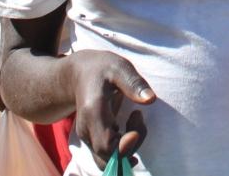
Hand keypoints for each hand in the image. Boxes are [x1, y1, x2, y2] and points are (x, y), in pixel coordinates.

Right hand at [69, 49, 155, 167]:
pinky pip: (110, 156)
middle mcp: (87, 130)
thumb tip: (150, 99)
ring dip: (130, 146)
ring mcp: (88, 137)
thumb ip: (133, 82)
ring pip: (110, 160)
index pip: (105, 146)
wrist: (78, 74)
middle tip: (138, 116)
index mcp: (92, 112)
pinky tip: (130, 127)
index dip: (125, 146)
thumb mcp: (119, 67)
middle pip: (110, 158)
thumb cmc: (101, 68)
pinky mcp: (93, 140)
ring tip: (135, 119)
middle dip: (132, 144)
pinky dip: (124, 147)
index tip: (136, 122)